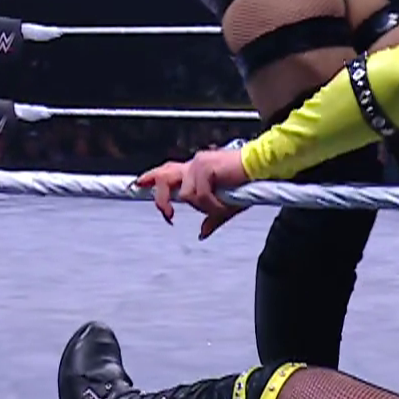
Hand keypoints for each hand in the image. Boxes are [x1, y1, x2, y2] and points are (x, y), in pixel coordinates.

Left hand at [135, 148, 250, 239]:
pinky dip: (212, 205)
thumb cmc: (246, 184)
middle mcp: (193, 165)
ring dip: (204, 207)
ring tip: (222, 206)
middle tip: (169, 215)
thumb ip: (212, 218)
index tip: (138, 183)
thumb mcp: (226, 206)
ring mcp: (198, 164)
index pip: (168, 170)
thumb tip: (202, 234)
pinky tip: (225, 204)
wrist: (260, 169)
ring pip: (187, 195)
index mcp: (195, 171)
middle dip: (161, 198)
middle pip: (164, 178)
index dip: (152, 176)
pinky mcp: (205, 167)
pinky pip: (200, 195)